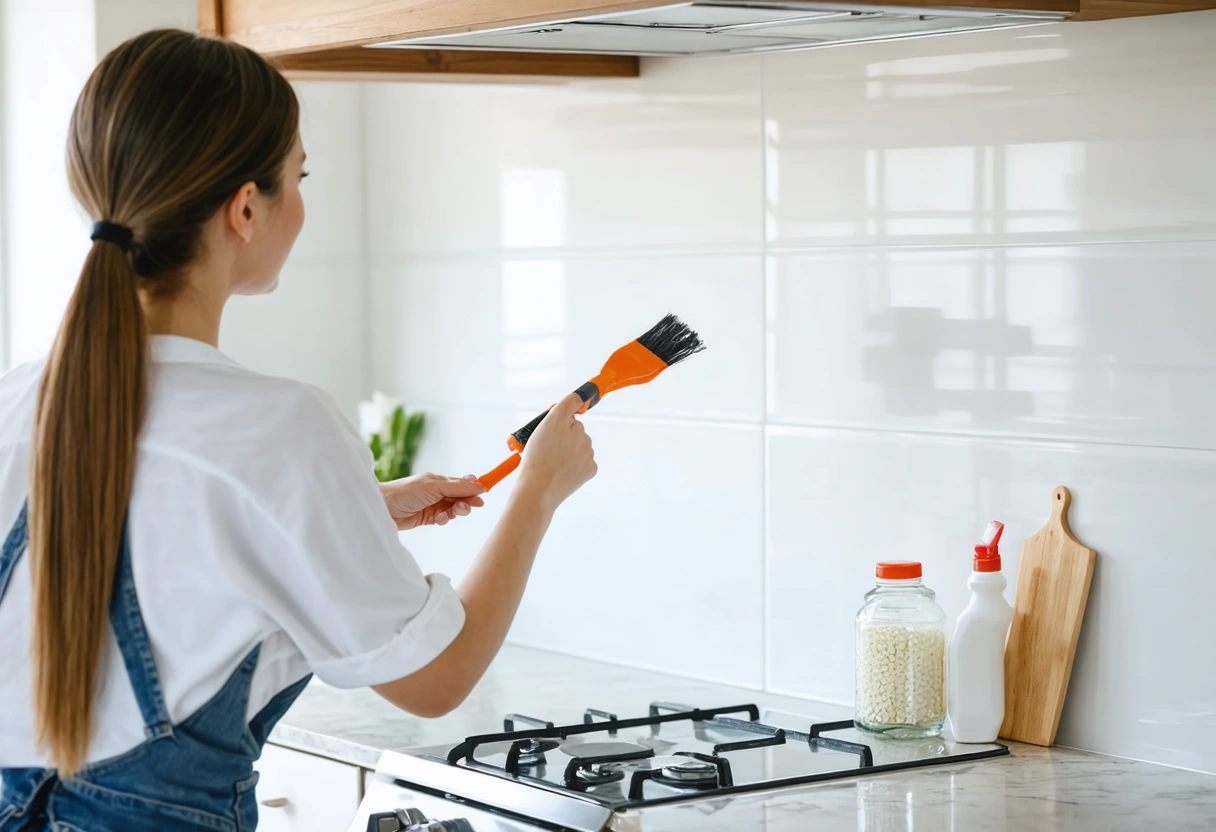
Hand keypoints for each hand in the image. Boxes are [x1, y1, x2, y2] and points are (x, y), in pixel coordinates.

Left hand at [381, 473, 486, 530]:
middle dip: (465, 503)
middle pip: (461, 497)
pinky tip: (438, 519)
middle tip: (463, 507)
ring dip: (454, 512)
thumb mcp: (434, 486)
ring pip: (453, 509)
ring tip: (448, 513)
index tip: (484, 494)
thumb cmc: (405, 492)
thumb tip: (479, 483)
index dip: (474, 489)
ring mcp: (433, 505)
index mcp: (439, 480)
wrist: (382, 508)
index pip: (463, 484)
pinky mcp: (427, 518)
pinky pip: (443, 519)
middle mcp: (437, 492)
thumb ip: (457, 486)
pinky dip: (444, 519)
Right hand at [516, 391, 596, 512]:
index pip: (570, 412)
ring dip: (566, 451)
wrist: (538, 489)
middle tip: (545, 449)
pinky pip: (582, 463)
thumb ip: (565, 407)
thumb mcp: (546, 425)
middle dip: (561, 437)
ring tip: (551, 462)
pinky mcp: (589, 471)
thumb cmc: (537, 458)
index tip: (552, 427)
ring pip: (577, 447)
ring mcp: (589, 455)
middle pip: (573, 431)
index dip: (557, 419)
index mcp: (574, 424)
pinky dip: (573, 465)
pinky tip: (561, 471)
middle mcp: (585, 437)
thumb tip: (581, 398)